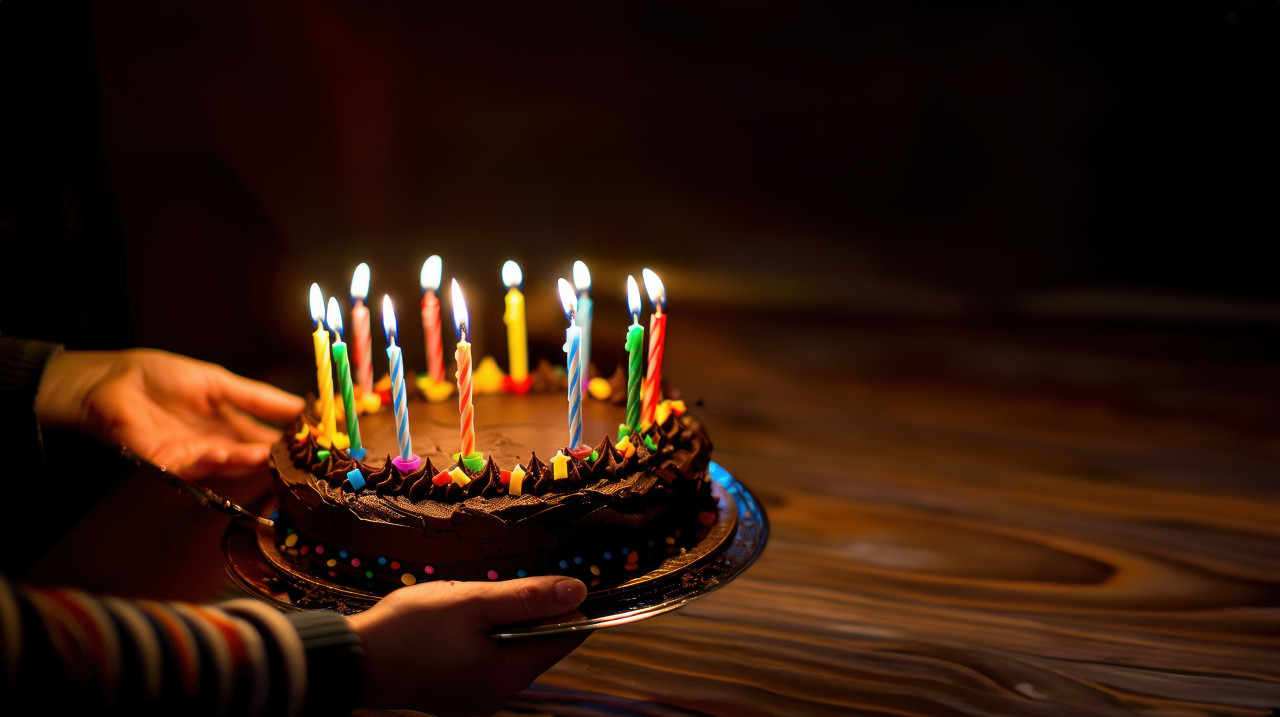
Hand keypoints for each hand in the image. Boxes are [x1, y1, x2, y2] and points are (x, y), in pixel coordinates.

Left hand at [35, 349, 303, 479]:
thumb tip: (301, 404)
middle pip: (251, 456)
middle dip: (274, 456)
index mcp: (229, 424)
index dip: (289, 439)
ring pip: (227, 465)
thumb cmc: (161, 376)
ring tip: (269, 455)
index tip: (315, 438)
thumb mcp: (218, 382)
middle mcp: (215, 444)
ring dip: (247, 460)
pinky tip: (227, 452)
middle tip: (300, 454)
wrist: (114, 381)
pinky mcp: (168, 465)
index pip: (266, 436)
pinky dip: (213, 461)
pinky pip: (195, 468)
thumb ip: (257, 397)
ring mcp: (193, 457)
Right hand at [349, 577, 589, 715]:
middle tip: (493, 588)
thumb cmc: (408, 630)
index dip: (566, 605)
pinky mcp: (458, 695)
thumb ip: (527, 597)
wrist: (352, 661)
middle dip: (526, 612)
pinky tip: (455, 625)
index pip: (565, 638)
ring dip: (501, 623)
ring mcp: (477, 699)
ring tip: (468, 605)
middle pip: (538, 645)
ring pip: (510, 651)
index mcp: (509, 675)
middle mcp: (499, 696)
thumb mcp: (472, 601)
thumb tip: (578, 591)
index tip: (554, 578)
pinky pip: (486, 661)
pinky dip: (481, 638)